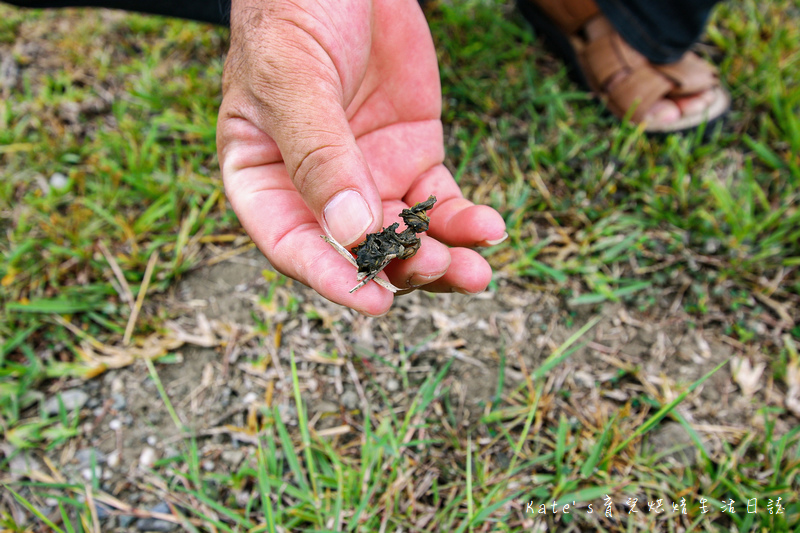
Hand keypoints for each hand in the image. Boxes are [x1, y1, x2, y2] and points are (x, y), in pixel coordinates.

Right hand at [217, 0, 506, 315]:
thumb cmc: (294, 15)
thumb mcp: (294, 79)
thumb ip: (318, 155)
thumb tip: (351, 231)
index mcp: (264, 178)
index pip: (292, 243)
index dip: (331, 277)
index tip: (374, 302)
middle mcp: (317, 189)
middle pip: (358, 251)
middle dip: (401, 270)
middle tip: (438, 268)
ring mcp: (369, 176)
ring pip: (405, 237)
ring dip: (440, 258)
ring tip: (474, 269)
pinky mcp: (413, 157)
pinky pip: (440, 202)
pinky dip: (465, 220)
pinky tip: (488, 227)